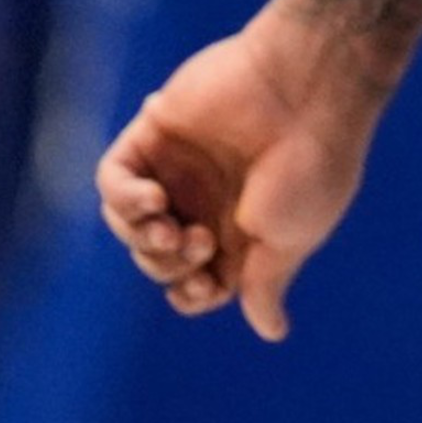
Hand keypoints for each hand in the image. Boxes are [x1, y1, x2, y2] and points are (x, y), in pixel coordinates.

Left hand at [95, 12, 375, 342]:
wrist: (307, 90)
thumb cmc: (308, 168)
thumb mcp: (290, 240)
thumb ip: (263, 284)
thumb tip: (271, 332)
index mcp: (242, 231)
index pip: (196, 281)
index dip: (192, 293)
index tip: (206, 285)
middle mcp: (207, 200)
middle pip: (157, 258)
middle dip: (168, 263)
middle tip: (198, 241)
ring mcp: (179, 168)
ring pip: (128, 223)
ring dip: (140, 238)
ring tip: (167, 226)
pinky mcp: (155, 133)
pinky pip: (113, 177)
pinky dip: (122, 196)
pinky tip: (152, 198)